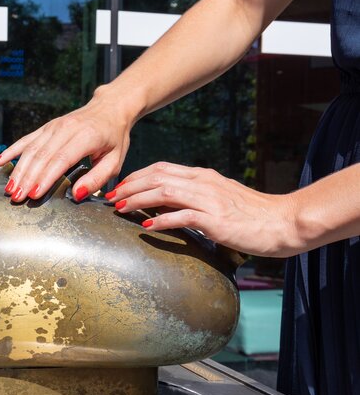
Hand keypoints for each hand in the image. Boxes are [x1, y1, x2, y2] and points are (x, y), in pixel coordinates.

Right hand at [0, 89, 135, 202]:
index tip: (34, 194)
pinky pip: (25, 140)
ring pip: (30, 149)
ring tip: (10, 189)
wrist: (110, 108)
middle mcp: (65, 129)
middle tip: (16, 197)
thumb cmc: (114, 137)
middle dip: (27, 178)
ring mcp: (53, 127)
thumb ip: (97, 178)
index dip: (45, 178)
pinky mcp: (46, 127)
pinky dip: (11, 151)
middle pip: (41, 156)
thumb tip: (78, 194)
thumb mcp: (115, 160)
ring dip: (18, 170)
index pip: (60, 159)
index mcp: (85, 136)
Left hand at [107, 162, 300, 256]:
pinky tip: (147, 226)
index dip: (135, 176)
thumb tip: (162, 205)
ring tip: (121, 208)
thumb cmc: (251, 215)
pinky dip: (162, 219)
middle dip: (129, 185)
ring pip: (164, 192)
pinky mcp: (216, 219)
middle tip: (110, 197)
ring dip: (138, 199)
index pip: (161, 168)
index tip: (118, 187)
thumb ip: (193, 198)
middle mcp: (203, 183)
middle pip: (157, 176)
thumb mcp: (218, 199)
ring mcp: (209, 200)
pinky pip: (182, 216)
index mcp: (203, 176)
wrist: (284, 222)